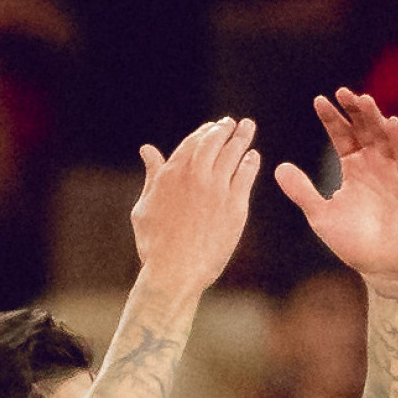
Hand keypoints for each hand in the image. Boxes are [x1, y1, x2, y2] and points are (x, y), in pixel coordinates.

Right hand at [131, 116, 259, 298]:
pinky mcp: (235, 206)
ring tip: (247, 129)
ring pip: (233, 153)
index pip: (194, 142)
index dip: (205, 132)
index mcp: (172, 173)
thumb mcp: (144, 207)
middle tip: (233, 123)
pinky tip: (253, 157)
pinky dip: (250, 162)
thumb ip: (151, 176)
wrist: (174, 273)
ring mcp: (217, 189)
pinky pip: (246, 175)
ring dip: (241, 137)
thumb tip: (148, 150)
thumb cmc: (154, 246)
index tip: (213, 128)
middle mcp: (196, 175)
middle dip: (225, 129)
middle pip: (215, 141)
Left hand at [275, 91, 397, 287]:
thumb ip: (302, 191)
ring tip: (363, 100)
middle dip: (353, 111)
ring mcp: (394, 171)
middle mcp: (374, 164)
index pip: (342, 136)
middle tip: (341, 92)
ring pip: (384, 137)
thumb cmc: (353, 245)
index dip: (332, 119)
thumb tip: (278, 167)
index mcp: (353, 169)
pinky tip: (391, 122)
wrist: (383, 269)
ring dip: (375, 118)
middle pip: (363, 129)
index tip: (319, 101)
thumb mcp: (321, 216)